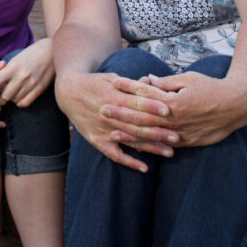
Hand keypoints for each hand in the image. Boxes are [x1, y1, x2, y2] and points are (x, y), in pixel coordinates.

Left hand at [0, 39, 54, 107]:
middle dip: (2, 95)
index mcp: (13, 67)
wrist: (51, 51)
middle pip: (4, 95)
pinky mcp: (40, 88)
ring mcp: (31, 83)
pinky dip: (20, 102)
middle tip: (4, 90)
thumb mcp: (16, 59)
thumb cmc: (30, 54)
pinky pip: (25, 103)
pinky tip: (21, 96)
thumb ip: (6, 72)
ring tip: (15, 90)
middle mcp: (21, 76)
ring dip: (12, 98)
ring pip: (14, 100)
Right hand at [56, 71, 178, 172]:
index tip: (170, 111)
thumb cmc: (94, 83)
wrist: (68, 93)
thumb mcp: (112, 78)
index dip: (153, 106)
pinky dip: (129, 161)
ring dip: (151, 147)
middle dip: (159, 131)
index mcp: (113, 96)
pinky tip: (144, 168)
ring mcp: (103, 130)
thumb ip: (131, 84)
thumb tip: (151, 83)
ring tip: (169, 152)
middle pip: (137, 124)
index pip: (137, 103)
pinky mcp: (97, 140)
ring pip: (131, 140)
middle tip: (178, 136)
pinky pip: (115, 154)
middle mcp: (109, 115)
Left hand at [110, 71, 246, 146]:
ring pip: (151, 135)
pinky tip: (137, 147)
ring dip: (130, 134)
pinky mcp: (189, 142)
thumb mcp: (188, 79)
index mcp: (173, 101)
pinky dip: (149, 146)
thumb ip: (165, 83)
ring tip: (112, 133)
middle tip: (102, 110)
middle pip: (142, 117)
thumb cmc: (212, 88)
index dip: (127, 89)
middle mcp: (175, 119)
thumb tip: (145, 80)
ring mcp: (181, 133)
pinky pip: (164, 145)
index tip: (112, 85)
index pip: (145, 94)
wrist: (237, 106)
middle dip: (121, 114)